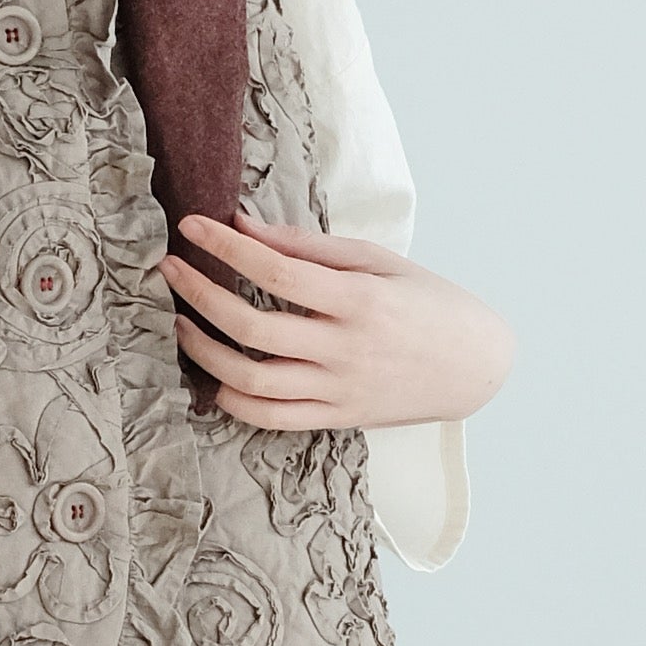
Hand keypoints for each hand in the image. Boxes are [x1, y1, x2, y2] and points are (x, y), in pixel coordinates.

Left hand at [158, 216, 510, 435]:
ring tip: (180, 322)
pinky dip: (233, 401)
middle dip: (200, 296)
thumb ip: (309, 247)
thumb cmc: (429, 303)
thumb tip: (246, 226)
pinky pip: (271, 419)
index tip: (192, 227)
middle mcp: (345, 350)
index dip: (226, 248)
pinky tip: (213, 376)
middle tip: (170, 270)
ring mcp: (339, 390)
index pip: (276, 273)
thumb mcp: (379, 261)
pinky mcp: (336, 418)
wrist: (475, 365)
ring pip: (252, 382)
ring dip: (205, 352)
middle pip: (253, 329)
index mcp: (359, 301)